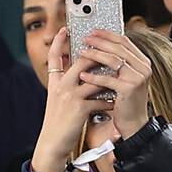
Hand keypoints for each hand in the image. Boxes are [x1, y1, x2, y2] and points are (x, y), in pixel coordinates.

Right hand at [32, 28, 110, 171]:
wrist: (52, 143)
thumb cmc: (58, 122)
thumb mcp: (57, 99)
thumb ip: (65, 84)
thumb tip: (81, 73)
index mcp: (54, 82)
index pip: (54, 57)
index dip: (58, 42)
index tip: (64, 29)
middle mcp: (61, 86)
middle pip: (80, 61)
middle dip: (97, 55)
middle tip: (109, 52)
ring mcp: (70, 96)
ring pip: (95, 79)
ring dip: (109, 78)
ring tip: (119, 76)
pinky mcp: (80, 109)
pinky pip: (101, 99)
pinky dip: (111, 100)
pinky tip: (117, 102)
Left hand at [77, 29, 153, 139]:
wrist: (135, 123)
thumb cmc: (127, 101)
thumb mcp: (127, 78)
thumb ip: (120, 63)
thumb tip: (101, 45)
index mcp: (143, 62)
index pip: (125, 41)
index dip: (108, 34)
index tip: (94, 31)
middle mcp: (143, 68)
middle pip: (118, 48)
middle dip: (99, 42)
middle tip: (85, 39)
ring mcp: (137, 78)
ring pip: (113, 60)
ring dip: (95, 55)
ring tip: (82, 53)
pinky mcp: (129, 89)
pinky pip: (108, 79)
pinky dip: (93, 77)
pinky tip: (83, 75)